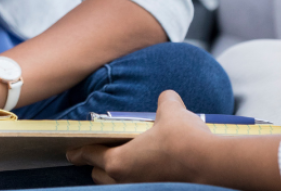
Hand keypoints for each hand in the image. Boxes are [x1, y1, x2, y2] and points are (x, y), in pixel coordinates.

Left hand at [67, 91, 216, 184]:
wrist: (210, 163)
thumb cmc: (184, 138)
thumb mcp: (170, 109)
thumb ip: (163, 101)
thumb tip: (166, 99)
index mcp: (118, 161)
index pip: (88, 155)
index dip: (78, 149)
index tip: (70, 150)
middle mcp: (125, 181)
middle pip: (99, 174)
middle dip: (97, 162)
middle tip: (99, 148)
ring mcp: (140, 190)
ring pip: (117, 184)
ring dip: (116, 171)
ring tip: (124, 155)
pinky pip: (136, 185)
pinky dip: (136, 176)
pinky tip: (148, 164)